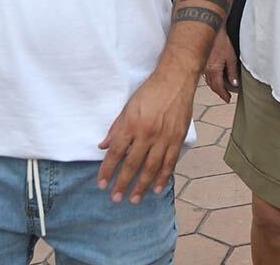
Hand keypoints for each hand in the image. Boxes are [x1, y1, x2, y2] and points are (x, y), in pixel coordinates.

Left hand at [97, 72, 194, 204]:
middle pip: (132, 164)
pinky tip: (156, 189)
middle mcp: (147, 134)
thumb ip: (115, 129)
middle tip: (116, 199)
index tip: (102, 184)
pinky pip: (169, 163)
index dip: (108, 170)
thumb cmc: (149, 92)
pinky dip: (163, 177)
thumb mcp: (127, 107)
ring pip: (151, 168)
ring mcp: (164, 138)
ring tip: (134, 199)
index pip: (116, 153)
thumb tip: (103, 146)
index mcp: (132, 124)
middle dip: (123, 183)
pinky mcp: (177, 139)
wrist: (175, 80)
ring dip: (142, 186)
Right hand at [204, 28, 239, 102]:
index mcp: (214, 70)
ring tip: (221, 88)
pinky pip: (205, 74)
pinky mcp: (201, 61)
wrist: (210, 29)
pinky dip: (210, 78)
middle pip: (212, 86)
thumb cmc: (221, 40)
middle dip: (219, 92)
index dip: (223, 95)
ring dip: (214, 86)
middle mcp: (206, 70)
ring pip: (208, 80)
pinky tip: (214, 76)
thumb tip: (234, 84)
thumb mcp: (231, 57)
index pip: (218, 87)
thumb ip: (232, 72)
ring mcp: (202, 66)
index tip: (227, 99)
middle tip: (225, 96)